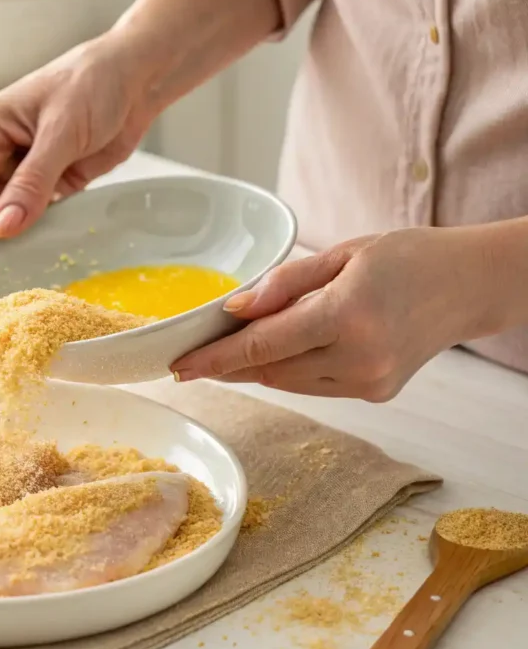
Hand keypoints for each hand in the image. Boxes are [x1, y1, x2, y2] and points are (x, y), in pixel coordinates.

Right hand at [0, 37, 153, 237]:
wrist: (136, 78)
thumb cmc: (92, 83)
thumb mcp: (60, 133)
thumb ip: (31, 183)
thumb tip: (2, 225)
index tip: (5, 237)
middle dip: (3, 226)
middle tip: (31, 239)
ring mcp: (24, 170)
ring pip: (10, 215)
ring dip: (28, 228)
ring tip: (52, 227)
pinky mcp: (51, 183)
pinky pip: (39, 215)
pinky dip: (49, 224)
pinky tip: (64, 222)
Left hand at [169, 228, 498, 400]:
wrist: (469, 286)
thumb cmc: (408, 258)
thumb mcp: (341, 254)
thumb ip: (284, 284)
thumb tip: (234, 309)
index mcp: (346, 315)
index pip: (261, 345)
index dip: (214, 360)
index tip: (179, 367)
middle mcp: (358, 357)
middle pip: (269, 369)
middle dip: (229, 363)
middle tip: (195, 355)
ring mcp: (369, 381)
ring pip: (288, 383)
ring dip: (257, 368)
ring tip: (234, 349)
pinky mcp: (375, 393)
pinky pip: (313, 386)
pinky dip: (289, 371)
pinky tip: (281, 352)